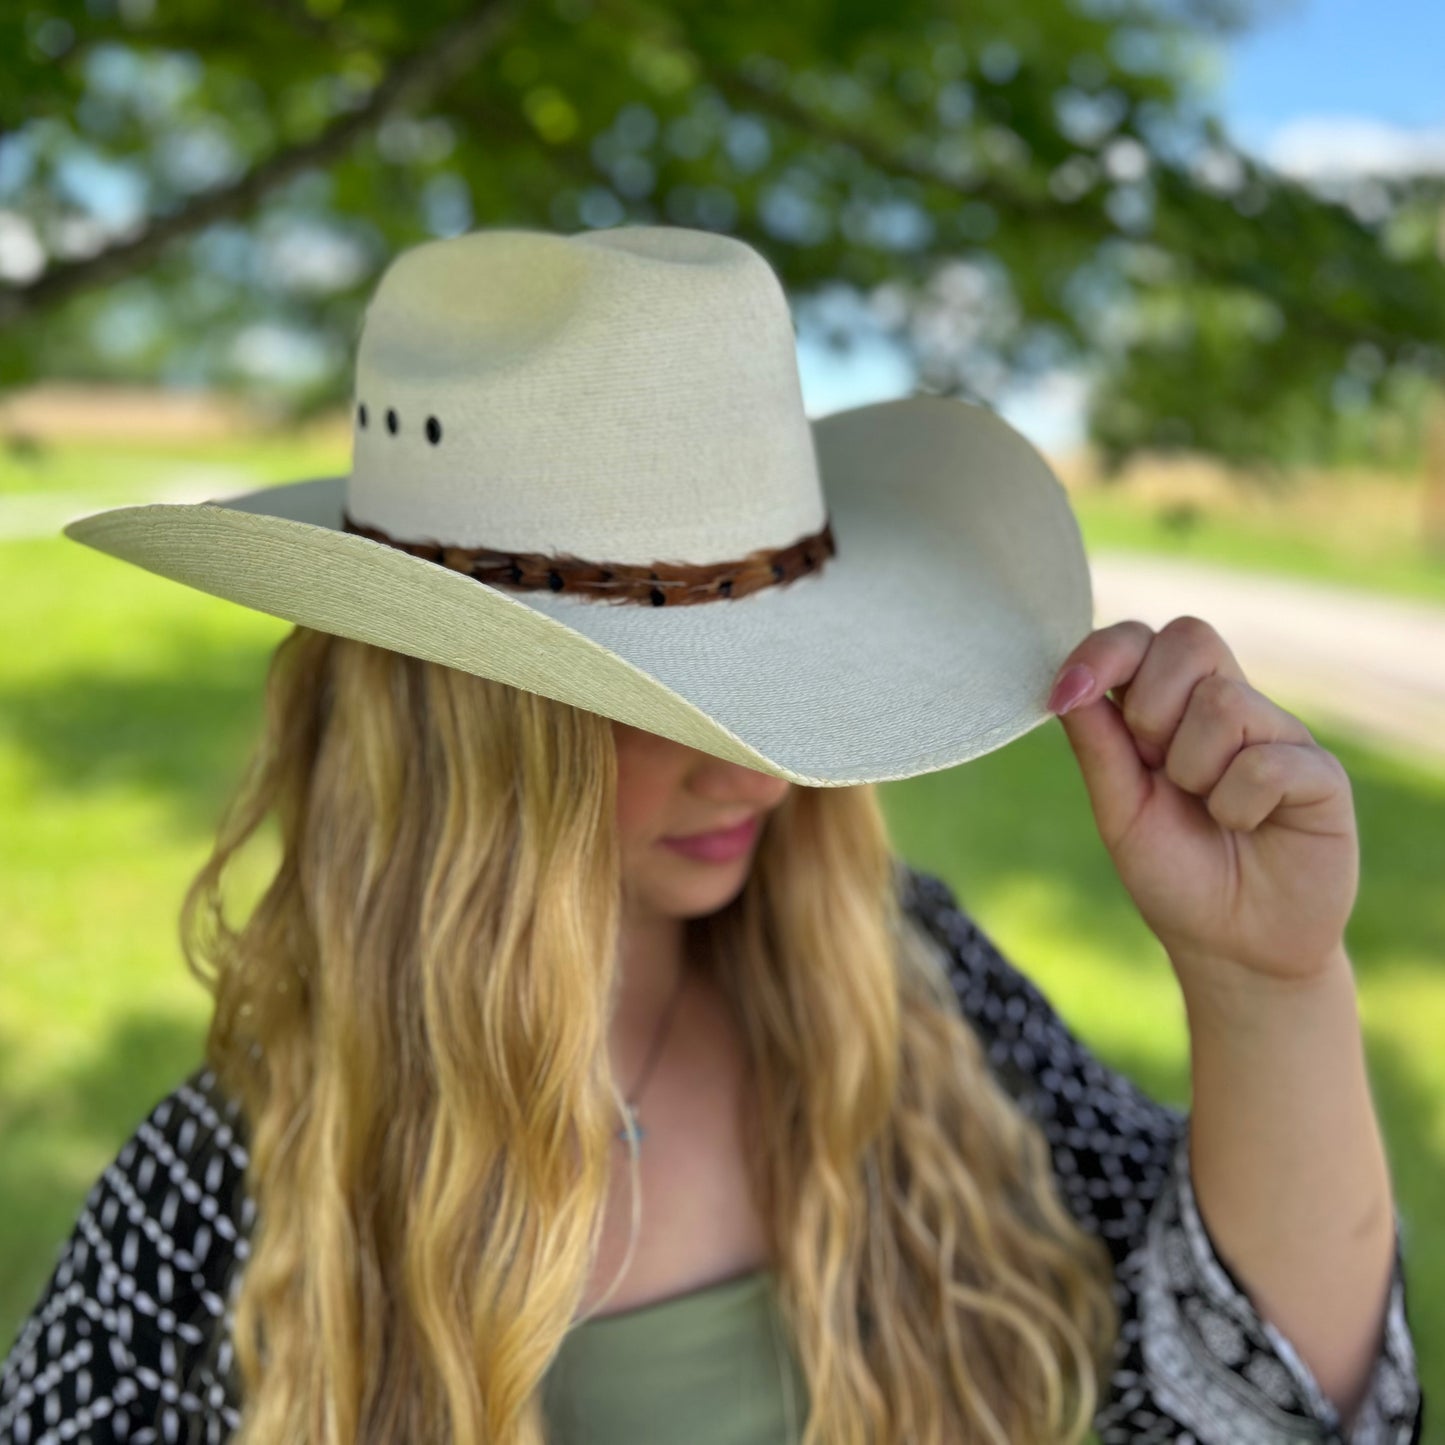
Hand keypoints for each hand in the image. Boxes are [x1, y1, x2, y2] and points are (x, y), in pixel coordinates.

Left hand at [1047, 617, 1358, 987]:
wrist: (1231, 946)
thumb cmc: (1174, 872)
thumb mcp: (1119, 809)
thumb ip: (1098, 745)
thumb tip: (1068, 685)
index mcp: (1173, 707)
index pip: (1144, 638)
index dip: (1104, 652)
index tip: (1067, 694)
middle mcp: (1229, 706)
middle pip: (1190, 637)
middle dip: (1151, 707)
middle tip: (1157, 768)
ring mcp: (1279, 735)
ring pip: (1222, 702)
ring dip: (1193, 770)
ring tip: (1208, 811)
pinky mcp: (1321, 774)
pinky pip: (1265, 763)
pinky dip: (1238, 807)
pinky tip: (1247, 828)